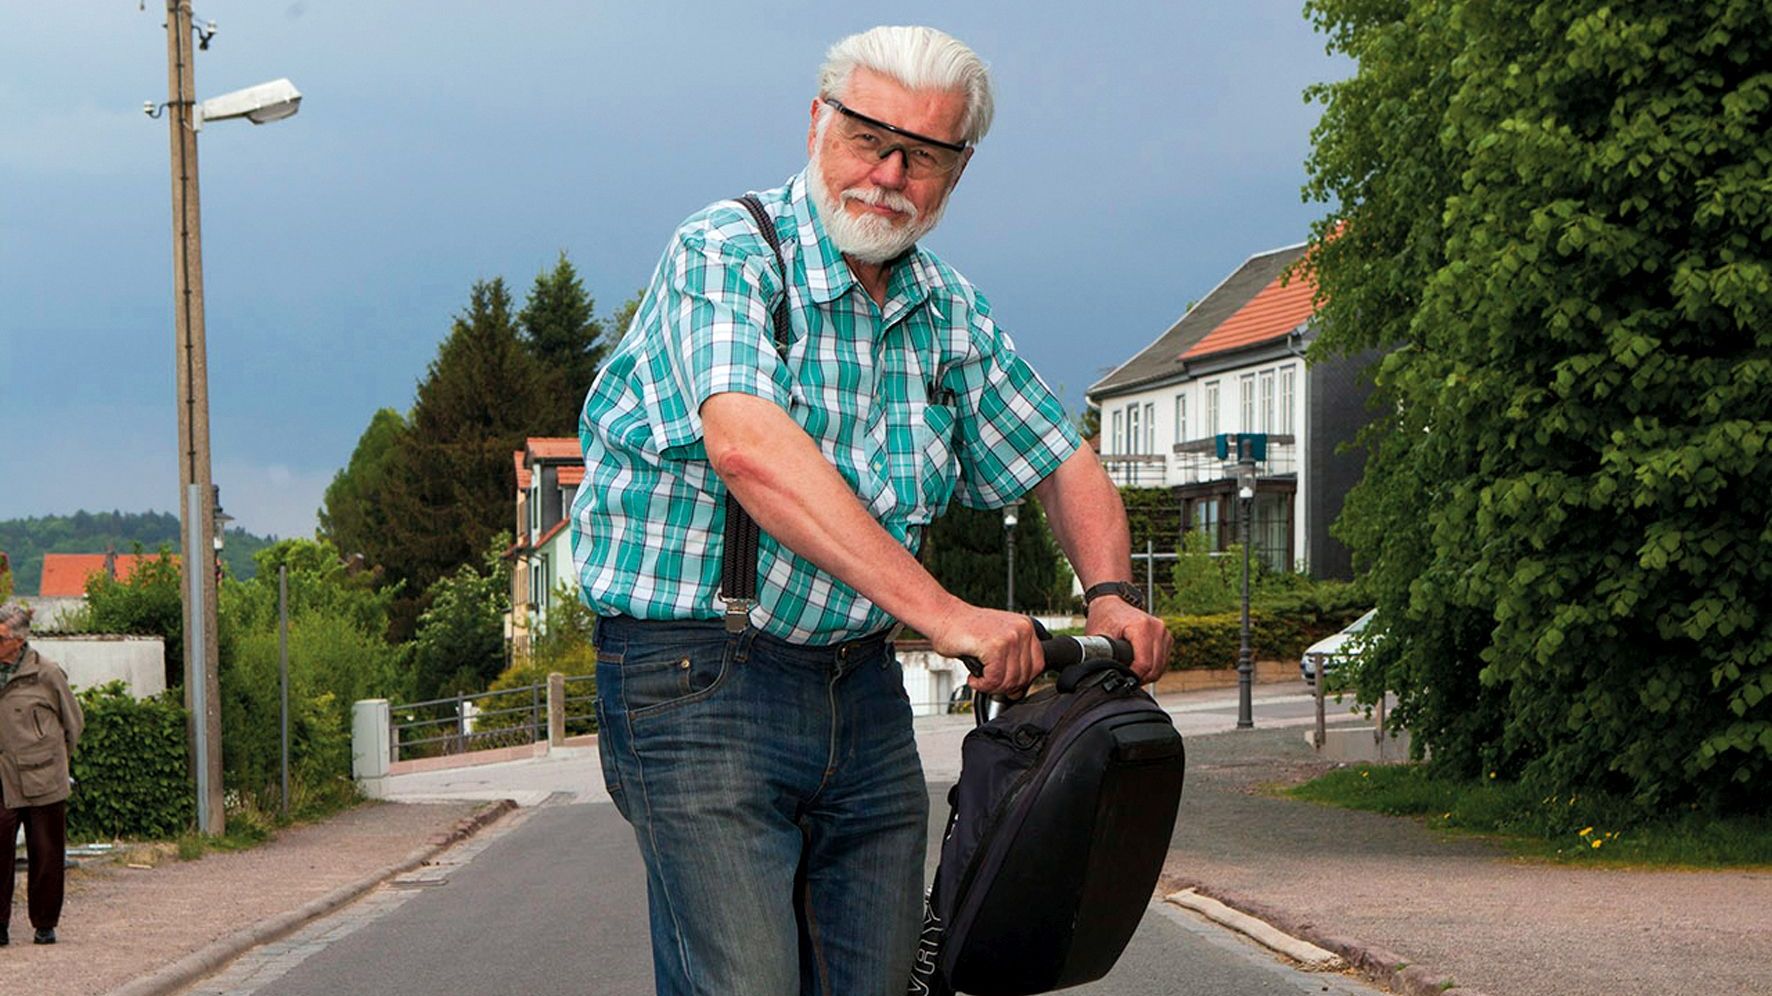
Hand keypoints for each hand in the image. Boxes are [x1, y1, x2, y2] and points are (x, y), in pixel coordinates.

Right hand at [925, 603, 1043, 695]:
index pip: (1038, 665)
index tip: (1005, 683)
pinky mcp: (995, 646)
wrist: (942, 616)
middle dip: (1005, 687)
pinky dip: (982, 685)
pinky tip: (973, 678)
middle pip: (1025, 676)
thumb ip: (1012, 662)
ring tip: (979, 680)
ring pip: (1010, 680)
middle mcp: (1022, 630)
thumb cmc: (964, 630)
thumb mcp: (997, 641)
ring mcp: (1010, 637)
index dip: (1021, 681)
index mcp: (1026, 627)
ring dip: (991, 687)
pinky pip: (995, 679)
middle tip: (988, 684)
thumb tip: (1018, 691)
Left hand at [1086, 596, 1169, 683]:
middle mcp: (1157, 628)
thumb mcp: (1097, 635)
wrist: (1112, 602)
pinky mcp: (1166, 637)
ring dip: (1148, 675)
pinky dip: (1153, 668)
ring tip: (1131, 674)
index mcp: (1142, 627)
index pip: (1144, 664)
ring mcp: (1164, 632)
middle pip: (1155, 668)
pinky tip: (1139, 667)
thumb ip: (1100, 654)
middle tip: (1126, 680)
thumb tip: (1101, 673)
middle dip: (1141, 678)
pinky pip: (1163, 661)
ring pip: (1161, 667)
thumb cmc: (1104, 617)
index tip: (1122, 680)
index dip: (1133, 677)